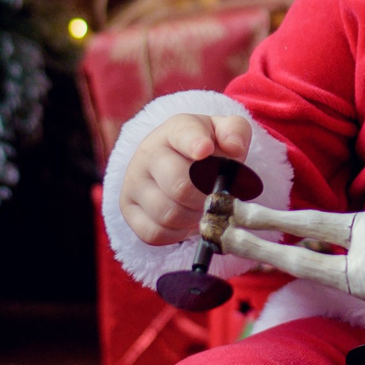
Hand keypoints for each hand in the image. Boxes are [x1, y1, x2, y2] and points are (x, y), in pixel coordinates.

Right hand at [118, 113, 253, 250]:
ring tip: (200, 208)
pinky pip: (155, 233)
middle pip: (180, 185)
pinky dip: (176, 234)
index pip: (183, 134)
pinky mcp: (128, 209)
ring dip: (193, 218)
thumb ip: (235, 131)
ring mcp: (134, 182)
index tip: (205, 150)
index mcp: (175, 131)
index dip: (195, 142)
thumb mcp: (224, 134)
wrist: (177, 164)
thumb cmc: (206, 150)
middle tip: (215, 199)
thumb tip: (234, 147)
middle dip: (206, 198)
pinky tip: (184, 221)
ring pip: (168, 214)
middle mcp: (148, 153)